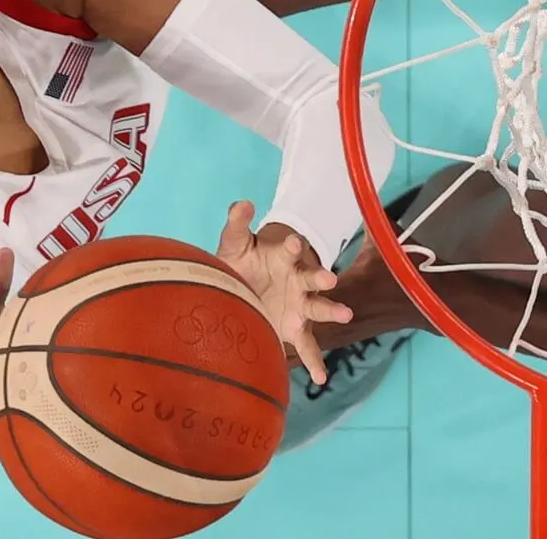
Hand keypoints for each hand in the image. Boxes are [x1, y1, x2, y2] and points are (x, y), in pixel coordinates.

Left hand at [215, 200, 350, 383]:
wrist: (246, 285)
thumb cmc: (243, 261)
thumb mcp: (235, 242)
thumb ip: (236, 223)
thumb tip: (243, 203)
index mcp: (283, 258)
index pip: (290, 249)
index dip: (293, 246)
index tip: (295, 242)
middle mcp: (297, 282)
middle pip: (312, 279)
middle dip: (320, 279)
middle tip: (329, 279)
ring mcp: (299, 306)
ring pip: (318, 309)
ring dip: (331, 312)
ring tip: (345, 315)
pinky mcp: (295, 328)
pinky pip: (308, 347)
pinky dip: (314, 362)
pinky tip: (321, 378)